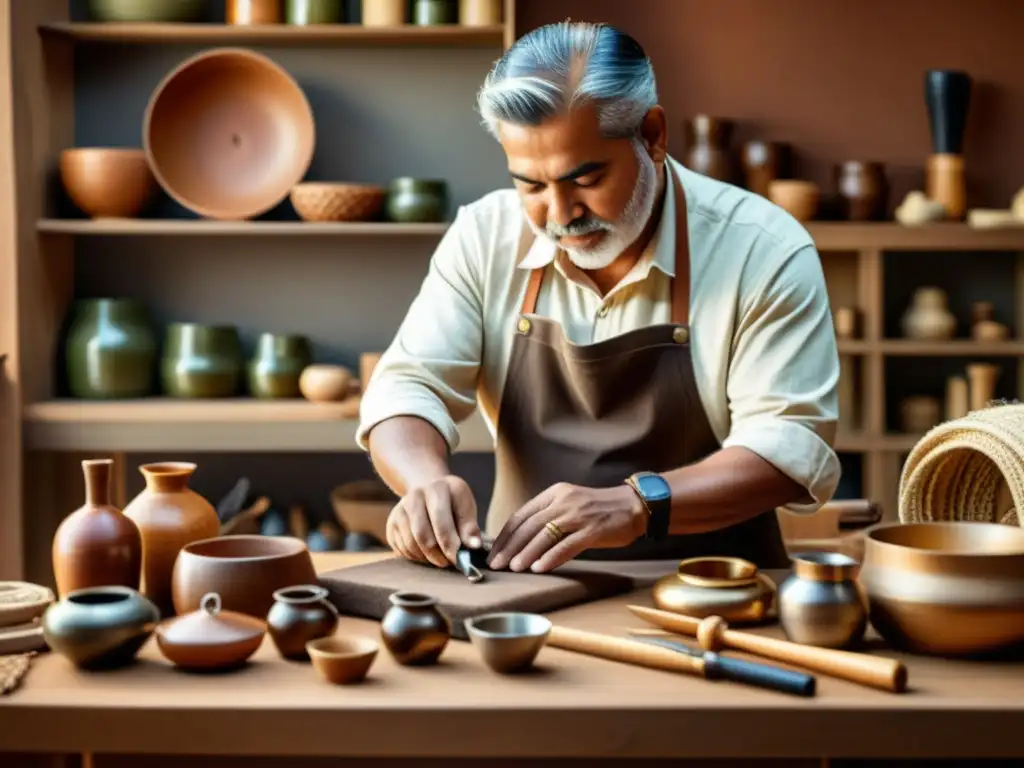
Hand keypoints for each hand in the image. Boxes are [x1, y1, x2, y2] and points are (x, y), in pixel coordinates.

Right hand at [386, 475, 481, 567]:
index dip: (450, 543)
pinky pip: (403, 549)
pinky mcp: (391, 522)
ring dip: (428, 558)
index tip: (459, 559)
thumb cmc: (452, 505)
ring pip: (412, 545)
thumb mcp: (465, 509)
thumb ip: (469, 527)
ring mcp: (400, 508)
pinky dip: (417, 557)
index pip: (441, 520)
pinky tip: (427, 552)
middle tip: (449, 563)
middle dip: (438, 555)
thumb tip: (473, 546)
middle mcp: (415, 494)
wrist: (428, 492)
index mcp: (438, 488)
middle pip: (423, 535)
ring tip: (440, 558)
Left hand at [487, 482, 646, 573]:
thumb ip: (548, 518)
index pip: (521, 515)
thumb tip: (521, 540)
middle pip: (529, 525)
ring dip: (526, 553)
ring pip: (544, 535)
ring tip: (514, 568)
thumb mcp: (569, 505)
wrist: (633, 506)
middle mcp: (563, 502)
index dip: (505, 535)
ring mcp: (578, 515)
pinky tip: (539, 568)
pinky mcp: (593, 530)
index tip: (493, 552)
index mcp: (554, 494)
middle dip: (510, 546)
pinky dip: (551, 557)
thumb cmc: (599, 510)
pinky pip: (567, 545)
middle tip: (496, 564)